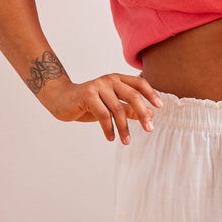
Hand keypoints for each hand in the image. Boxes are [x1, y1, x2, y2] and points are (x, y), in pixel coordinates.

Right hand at [37, 74, 163, 143]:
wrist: (61, 99)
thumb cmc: (88, 103)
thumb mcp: (111, 106)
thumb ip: (129, 109)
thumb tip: (151, 114)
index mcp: (117, 79)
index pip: (139, 83)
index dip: (151, 94)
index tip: (160, 107)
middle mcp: (109, 80)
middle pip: (133, 96)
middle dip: (142, 114)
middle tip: (149, 129)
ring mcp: (98, 86)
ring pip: (117, 109)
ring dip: (124, 128)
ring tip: (126, 141)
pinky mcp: (87, 95)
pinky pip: (103, 115)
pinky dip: (108, 129)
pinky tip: (110, 138)